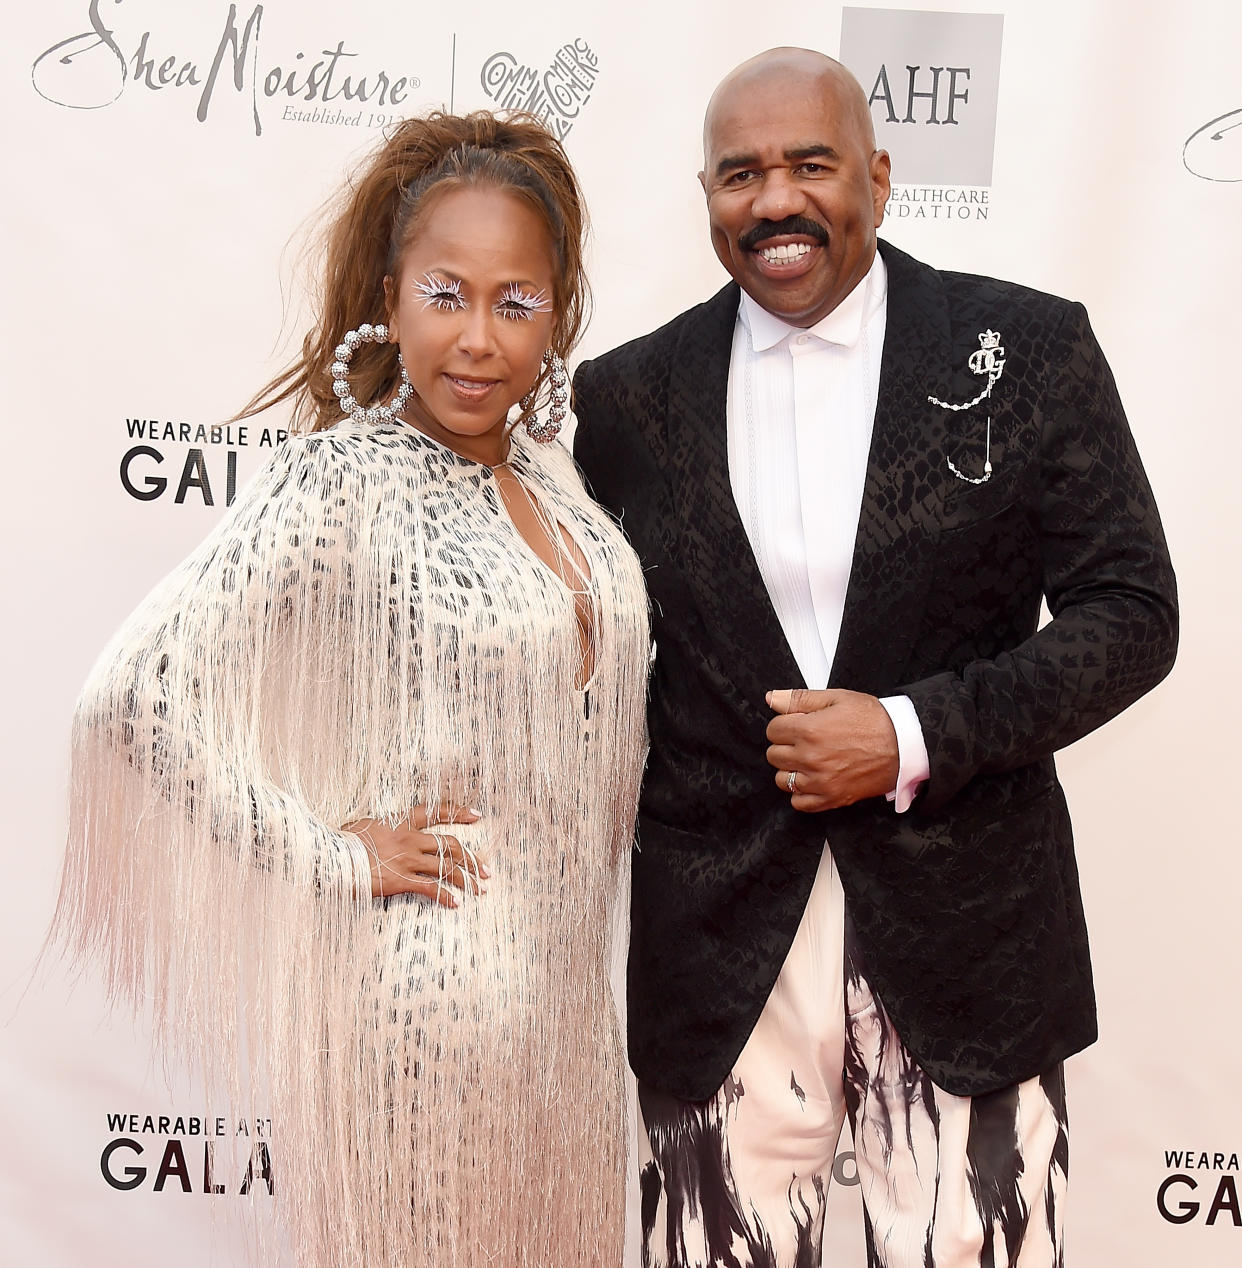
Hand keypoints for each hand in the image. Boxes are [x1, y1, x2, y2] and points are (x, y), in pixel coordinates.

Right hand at [343, 805, 487, 903]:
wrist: (328, 856)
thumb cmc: (341, 842)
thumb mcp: (364, 826)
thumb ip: (381, 828)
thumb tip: (382, 830)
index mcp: (400, 822)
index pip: (435, 811)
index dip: (458, 812)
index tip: (477, 815)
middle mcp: (408, 838)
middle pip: (449, 845)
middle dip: (471, 858)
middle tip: (485, 870)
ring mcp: (406, 859)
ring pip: (446, 867)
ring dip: (466, 880)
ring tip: (480, 889)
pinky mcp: (400, 880)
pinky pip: (430, 888)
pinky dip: (446, 896)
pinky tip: (456, 903)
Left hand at [765, 689, 899, 812]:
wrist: (904, 745)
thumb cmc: (875, 721)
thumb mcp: (837, 698)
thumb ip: (799, 699)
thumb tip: (771, 699)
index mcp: (809, 730)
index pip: (772, 731)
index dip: (784, 725)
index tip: (796, 725)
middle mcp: (811, 758)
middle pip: (774, 755)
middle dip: (785, 745)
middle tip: (804, 741)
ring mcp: (820, 781)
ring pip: (782, 780)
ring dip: (791, 769)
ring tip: (808, 760)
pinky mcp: (832, 798)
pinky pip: (799, 803)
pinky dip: (801, 793)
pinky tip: (812, 779)